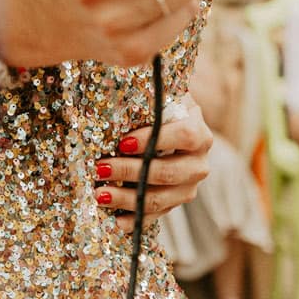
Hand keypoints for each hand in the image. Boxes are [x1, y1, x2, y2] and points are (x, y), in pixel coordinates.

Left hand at [96, 95, 214, 225]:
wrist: (172, 130)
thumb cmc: (159, 111)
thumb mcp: (159, 98)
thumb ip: (148, 96)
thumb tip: (124, 78)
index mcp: (199, 133)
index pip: (185, 136)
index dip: (154, 140)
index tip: (122, 142)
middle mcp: (199, 163)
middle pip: (169, 172)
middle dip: (131, 172)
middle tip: (100, 168)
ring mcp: (189, 187)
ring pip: (161, 199)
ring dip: (128, 198)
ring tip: (99, 194)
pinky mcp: (175, 203)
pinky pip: (156, 217)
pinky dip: (135, 219)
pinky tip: (115, 220)